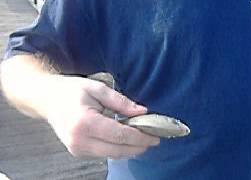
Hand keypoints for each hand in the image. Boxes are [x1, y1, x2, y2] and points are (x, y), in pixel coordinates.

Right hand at [41, 75, 159, 158]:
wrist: (46, 99)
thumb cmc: (70, 90)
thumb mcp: (97, 89)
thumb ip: (121, 102)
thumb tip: (142, 112)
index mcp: (84, 122)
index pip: (120, 135)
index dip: (140, 137)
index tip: (155, 136)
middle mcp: (79, 140)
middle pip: (117, 150)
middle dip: (138, 147)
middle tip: (153, 140)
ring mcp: (77, 148)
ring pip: (112, 154)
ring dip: (130, 149)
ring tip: (144, 140)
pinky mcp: (77, 151)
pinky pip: (104, 153)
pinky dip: (118, 148)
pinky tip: (128, 141)